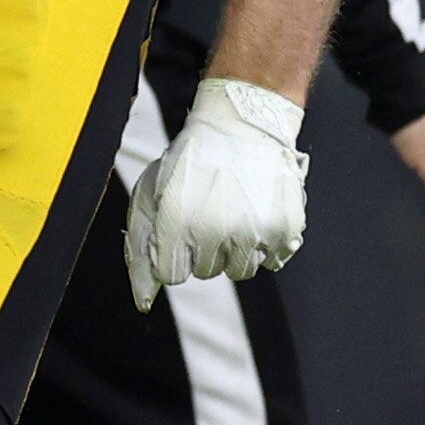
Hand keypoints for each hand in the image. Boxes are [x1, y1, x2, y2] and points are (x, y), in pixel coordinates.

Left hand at [124, 76, 309, 308]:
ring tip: (233, 211)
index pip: (171, 274)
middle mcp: (215, 231)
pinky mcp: (283, 229)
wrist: (242, 124)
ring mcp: (253, 232)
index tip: (181, 228)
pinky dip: (265, 242)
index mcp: (176, 222)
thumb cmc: (193, 158)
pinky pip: (272, 259)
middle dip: (203, 247)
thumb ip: (141, 248)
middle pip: (205, 272)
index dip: (174, 252)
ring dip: (234, 248)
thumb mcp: (151, 194)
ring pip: (240, 270)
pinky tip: (256, 212)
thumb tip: (144, 300)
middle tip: (210, 210)